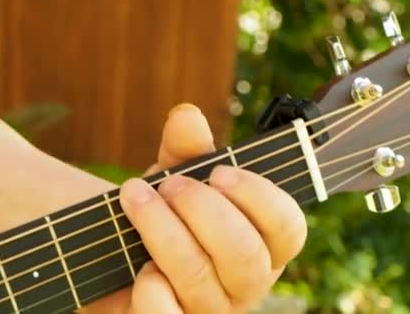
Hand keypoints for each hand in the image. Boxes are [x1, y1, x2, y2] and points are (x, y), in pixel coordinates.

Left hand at [81, 104, 306, 312]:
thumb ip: (186, 148)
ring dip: (164, 231)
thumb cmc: (167, 214)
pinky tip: (138, 267)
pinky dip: (152, 291)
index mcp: (264, 243)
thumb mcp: (177, 177)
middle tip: (169, 183)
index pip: (287, 227)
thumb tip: (186, 115)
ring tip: (135, 197)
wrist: (121, 256)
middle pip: (244, 254)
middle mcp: (247, 282)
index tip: (219, 171)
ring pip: (201, 278)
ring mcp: (212, 309)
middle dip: (202, 211)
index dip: (258, 197)